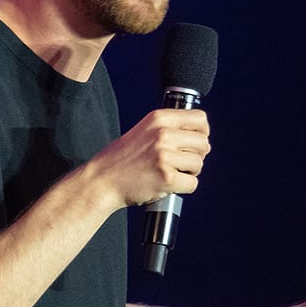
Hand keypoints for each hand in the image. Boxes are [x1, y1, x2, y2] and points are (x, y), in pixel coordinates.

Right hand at [90, 108, 210, 207]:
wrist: (102, 181)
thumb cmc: (121, 159)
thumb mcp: (144, 130)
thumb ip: (169, 128)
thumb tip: (201, 137)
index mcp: (158, 118)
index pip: (200, 119)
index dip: (202, 133)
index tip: (194, 143)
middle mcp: (163, 134)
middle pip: (203, 142)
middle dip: (197, 155)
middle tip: (181, 163)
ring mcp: (164, 156)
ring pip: (199, 164)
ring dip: (189, 172)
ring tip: (171, 173)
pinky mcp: (166, 178)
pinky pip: (192, 184)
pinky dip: (183, 188)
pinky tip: (168, 184)